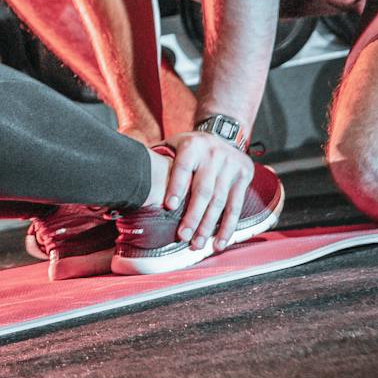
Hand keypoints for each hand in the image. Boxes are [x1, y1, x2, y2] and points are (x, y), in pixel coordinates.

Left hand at [162, 130, 254, 251]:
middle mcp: (213, 155)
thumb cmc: (192, 146)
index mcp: (192, 146)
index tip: (169, 206)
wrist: (225, 133)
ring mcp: (230, 166)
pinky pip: (236, 206)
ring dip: (208, 226)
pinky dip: (228, 226)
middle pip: (203, 190)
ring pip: (220, 201)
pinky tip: (219, 242)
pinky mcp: (243, 176)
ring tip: (197, 244)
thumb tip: (134, 173)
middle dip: (193, 215)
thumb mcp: (175, 143)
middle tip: (183, 236)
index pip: (182, 168)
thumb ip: (159, 157)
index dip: (176, 187)